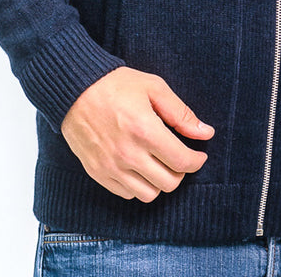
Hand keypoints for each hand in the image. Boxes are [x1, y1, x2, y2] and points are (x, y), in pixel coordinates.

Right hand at [60, 66, 213, 201]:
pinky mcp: (98, 173)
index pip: (182, 162)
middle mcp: (128, 154)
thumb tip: (205, 133)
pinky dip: (139, 185)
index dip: (197, 161)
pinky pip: (128, 194)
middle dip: (181, 171)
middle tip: (179, 156)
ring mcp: (111, 167)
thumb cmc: (116, 85)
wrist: (75, 90)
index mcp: (145, 131)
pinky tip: (139, 165)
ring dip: (160, 181)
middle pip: (169, 183)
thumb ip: (181, 113)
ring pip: (149, 194)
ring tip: (159, 162)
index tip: (199, 155)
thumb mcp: (154, 88)